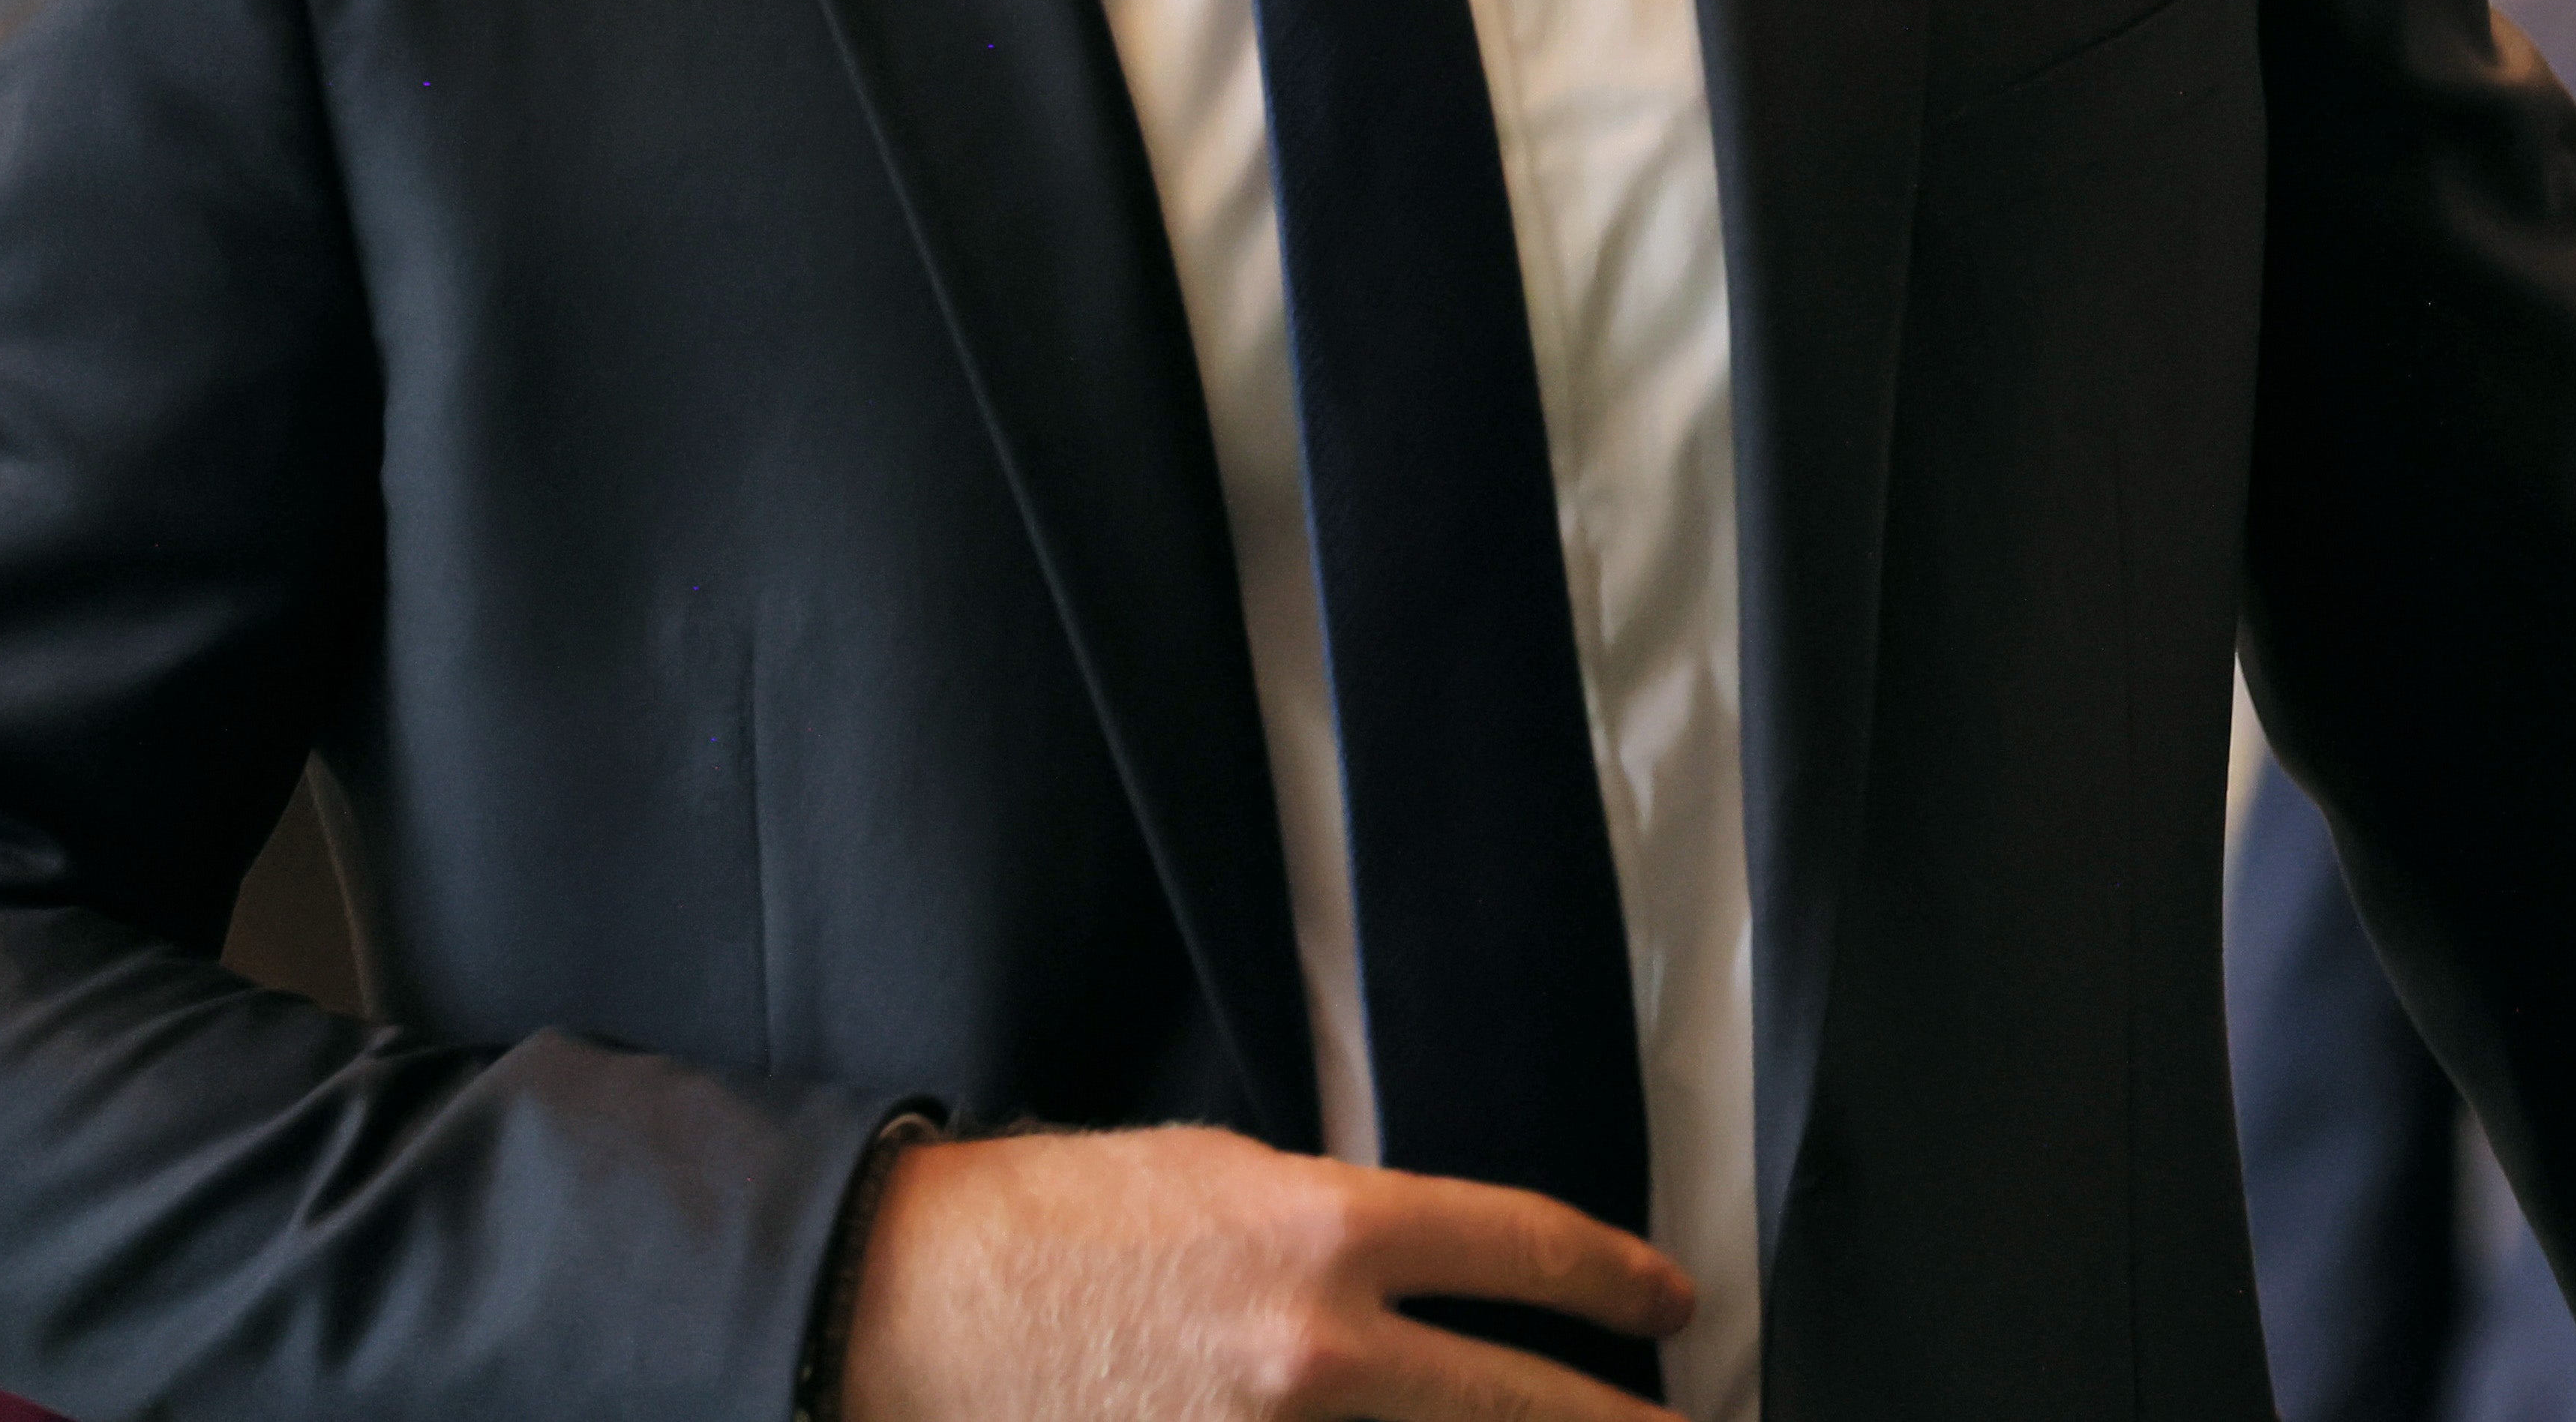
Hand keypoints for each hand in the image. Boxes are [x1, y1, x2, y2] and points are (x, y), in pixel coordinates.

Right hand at [833, 1126, 1693, 1421]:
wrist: (903, 1310)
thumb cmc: (1056, 1227)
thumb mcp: (1223, 1177)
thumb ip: (1343, 1230)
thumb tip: (1430, 1269)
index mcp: (1328, 1234)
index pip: (1528, 1252)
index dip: (1620, 1281)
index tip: (1672, 1305)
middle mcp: (1322, 1355)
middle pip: (1525, 1405)